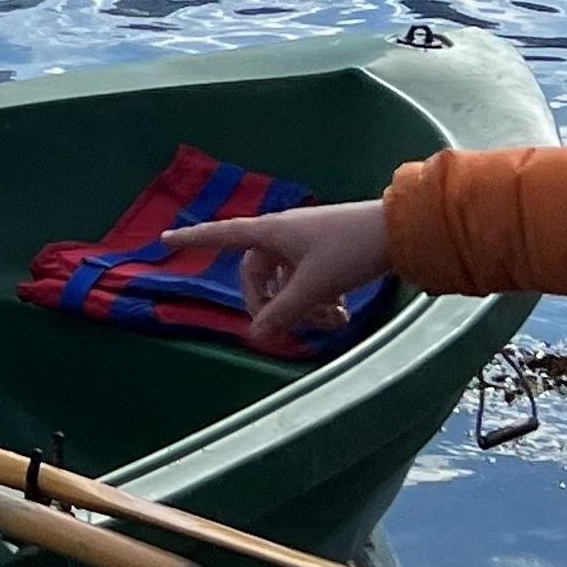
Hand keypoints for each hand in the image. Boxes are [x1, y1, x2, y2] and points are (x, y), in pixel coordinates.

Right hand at [142, 194, 392, 354]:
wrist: (400, 232)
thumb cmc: (350, 250)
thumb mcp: (313, 286)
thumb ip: (282, 312)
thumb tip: (255, 335)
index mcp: (271, 232)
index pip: (222, 235)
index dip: (194, 240)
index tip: (167, 240)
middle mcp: (283, 235)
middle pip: (257, 274)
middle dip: (269, 304)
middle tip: (280, 330)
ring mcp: (306, 244)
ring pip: (286, 282)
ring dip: (301, 308)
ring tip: (329, 324)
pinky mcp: (327, 253)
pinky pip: (308, 281)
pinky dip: (318, 301)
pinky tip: (340, 317)